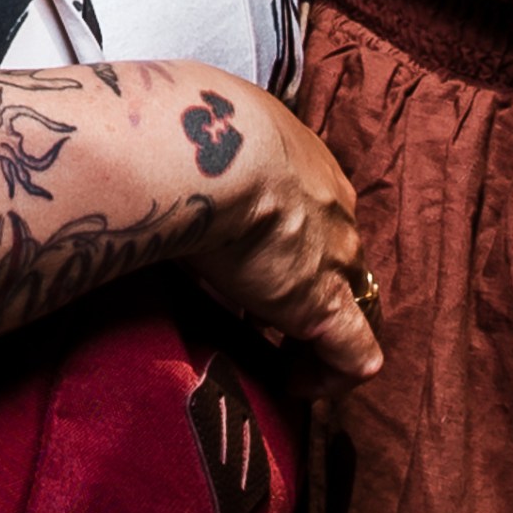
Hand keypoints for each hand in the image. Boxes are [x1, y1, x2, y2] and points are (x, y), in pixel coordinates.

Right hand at [159, 76, 381, 381]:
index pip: (316, 211)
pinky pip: (355, 355)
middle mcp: (333, 211)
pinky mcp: (323, 305)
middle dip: (315, 287)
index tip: (255, 266)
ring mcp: (334, 260)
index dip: (291, 243)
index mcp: (304, 164)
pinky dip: (331, 376)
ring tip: (282, 358)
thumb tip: (153, 162)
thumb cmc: (184, 128)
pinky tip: (294, 385)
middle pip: (342, 257)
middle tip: (267, 317)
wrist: (199, 151)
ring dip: (324, 334)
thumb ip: (193, 151)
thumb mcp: (199, 127)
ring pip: (359, 305)